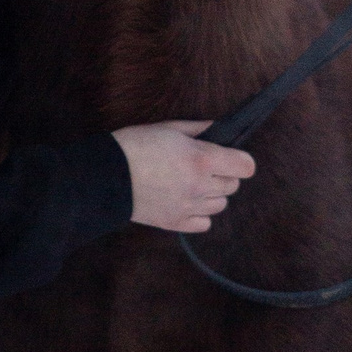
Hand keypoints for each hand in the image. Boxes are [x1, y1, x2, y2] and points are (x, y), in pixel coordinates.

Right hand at [114, 121, 256, 233]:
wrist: (106, 175)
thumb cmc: (135, 146)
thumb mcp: (168, 128)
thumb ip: (198, 129)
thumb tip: (217, 128)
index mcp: (202, 159)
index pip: (246, 167)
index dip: (241, 160)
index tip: (231, 157)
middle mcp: (200, 186)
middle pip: (233, 186)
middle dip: (223, 175)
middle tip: (203, 167)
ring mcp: (188, 207)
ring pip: (220, 206)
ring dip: (212, 195)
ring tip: (192, 185)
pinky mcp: (175, 223)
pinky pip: (204, 224)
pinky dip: (200, 215)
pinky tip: (186, 202)